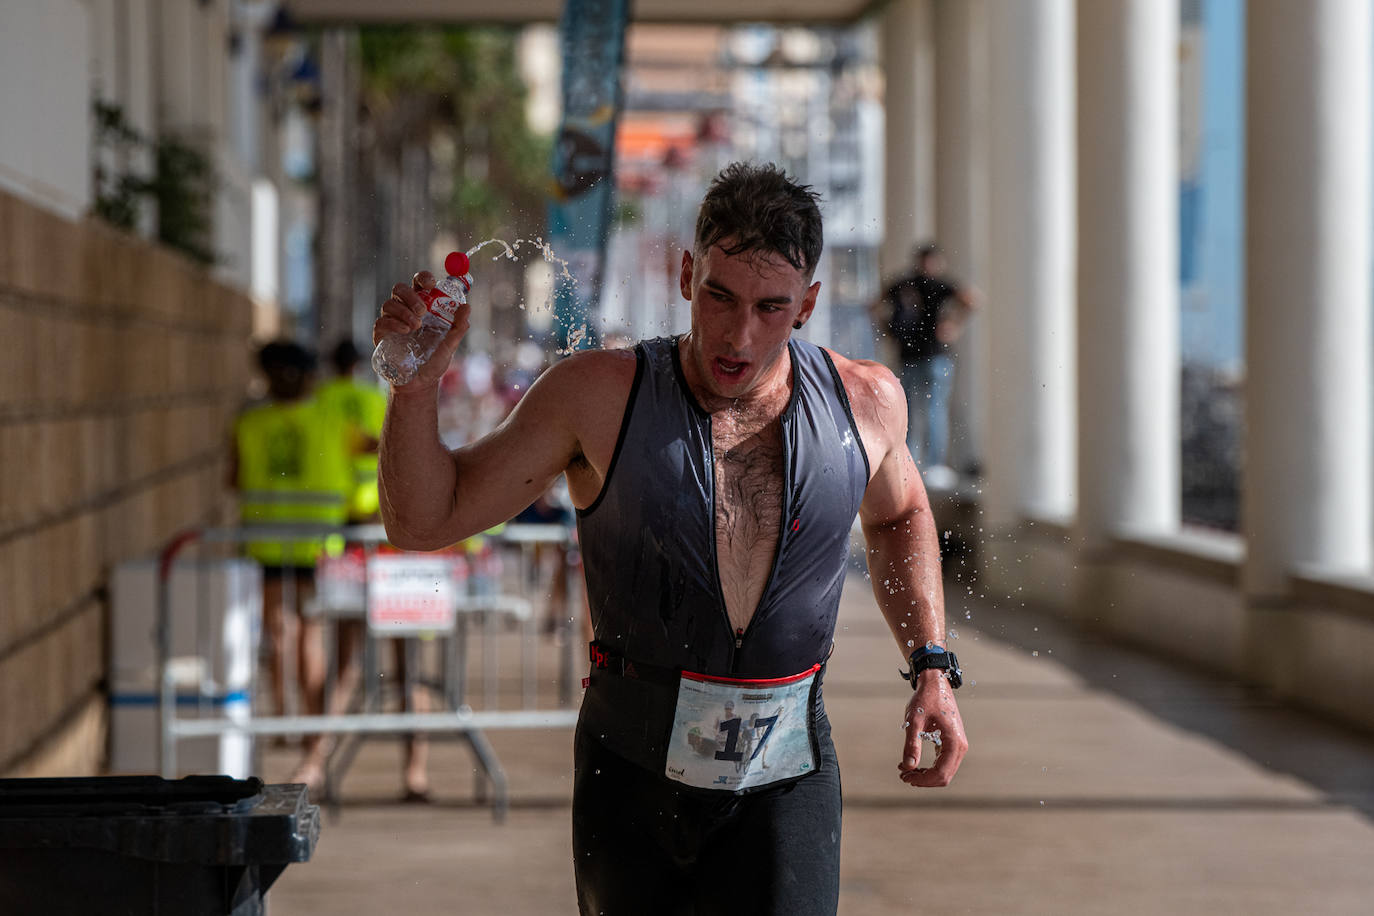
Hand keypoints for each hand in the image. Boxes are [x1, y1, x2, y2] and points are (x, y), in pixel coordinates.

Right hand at [372, 270, 471, 389]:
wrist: (419, 384)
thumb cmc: (434, 362)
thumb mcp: (450, 346)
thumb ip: (458, 327)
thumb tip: (467, 307)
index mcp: (423, 307)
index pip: (419, 283)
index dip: (423, 278)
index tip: (431, 284)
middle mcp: (405, 310)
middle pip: (400, 288)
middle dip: (411, 295)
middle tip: (422, 311)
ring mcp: (392, 321)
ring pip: (389, 303)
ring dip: (403, 311)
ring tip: (415, 327)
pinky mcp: (381, 334)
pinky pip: (382, 321)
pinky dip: (393, 323)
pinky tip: (404, 331)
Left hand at [897, 671, 967, 786]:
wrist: (935, 682)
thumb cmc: (925, 698)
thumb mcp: (914, 720)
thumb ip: (912, 743)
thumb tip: (909, 766)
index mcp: (955, 742)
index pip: (941, 773)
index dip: (922, 780)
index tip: (904, 776)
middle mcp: (960, 746)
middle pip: (944, 776)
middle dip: (923, 779)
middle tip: (902, 774)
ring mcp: (958, 745)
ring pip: (944, 771)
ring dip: (925, 775)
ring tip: (904, 770)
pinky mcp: (952, 742)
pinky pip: (943, 762)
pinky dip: (929, 767)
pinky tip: (913, 763)